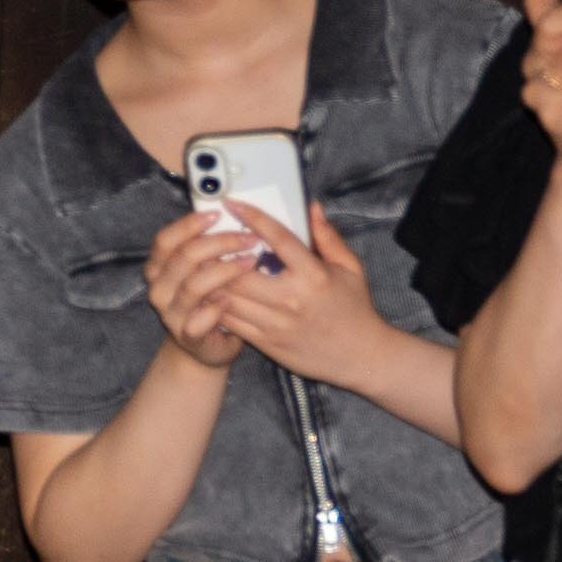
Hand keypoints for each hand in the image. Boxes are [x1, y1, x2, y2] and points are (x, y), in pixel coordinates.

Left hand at [158, 198, 396, 392]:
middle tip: (207, 237)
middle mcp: (291, 299)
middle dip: (219, 253)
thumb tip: (312, 207)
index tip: (234, 204)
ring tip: (201, 263)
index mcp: (313, 275)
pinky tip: (210, 292)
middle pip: (240, 272)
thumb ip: (328, 237)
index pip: (278, 239)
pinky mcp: (266, 343)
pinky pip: (231, 323)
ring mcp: (275, 324)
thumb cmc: (354, 308)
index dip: (253, 218)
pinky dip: (216, 306)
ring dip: (211, 279)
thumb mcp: (351, 267)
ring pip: (229, 298)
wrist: (359, 357)